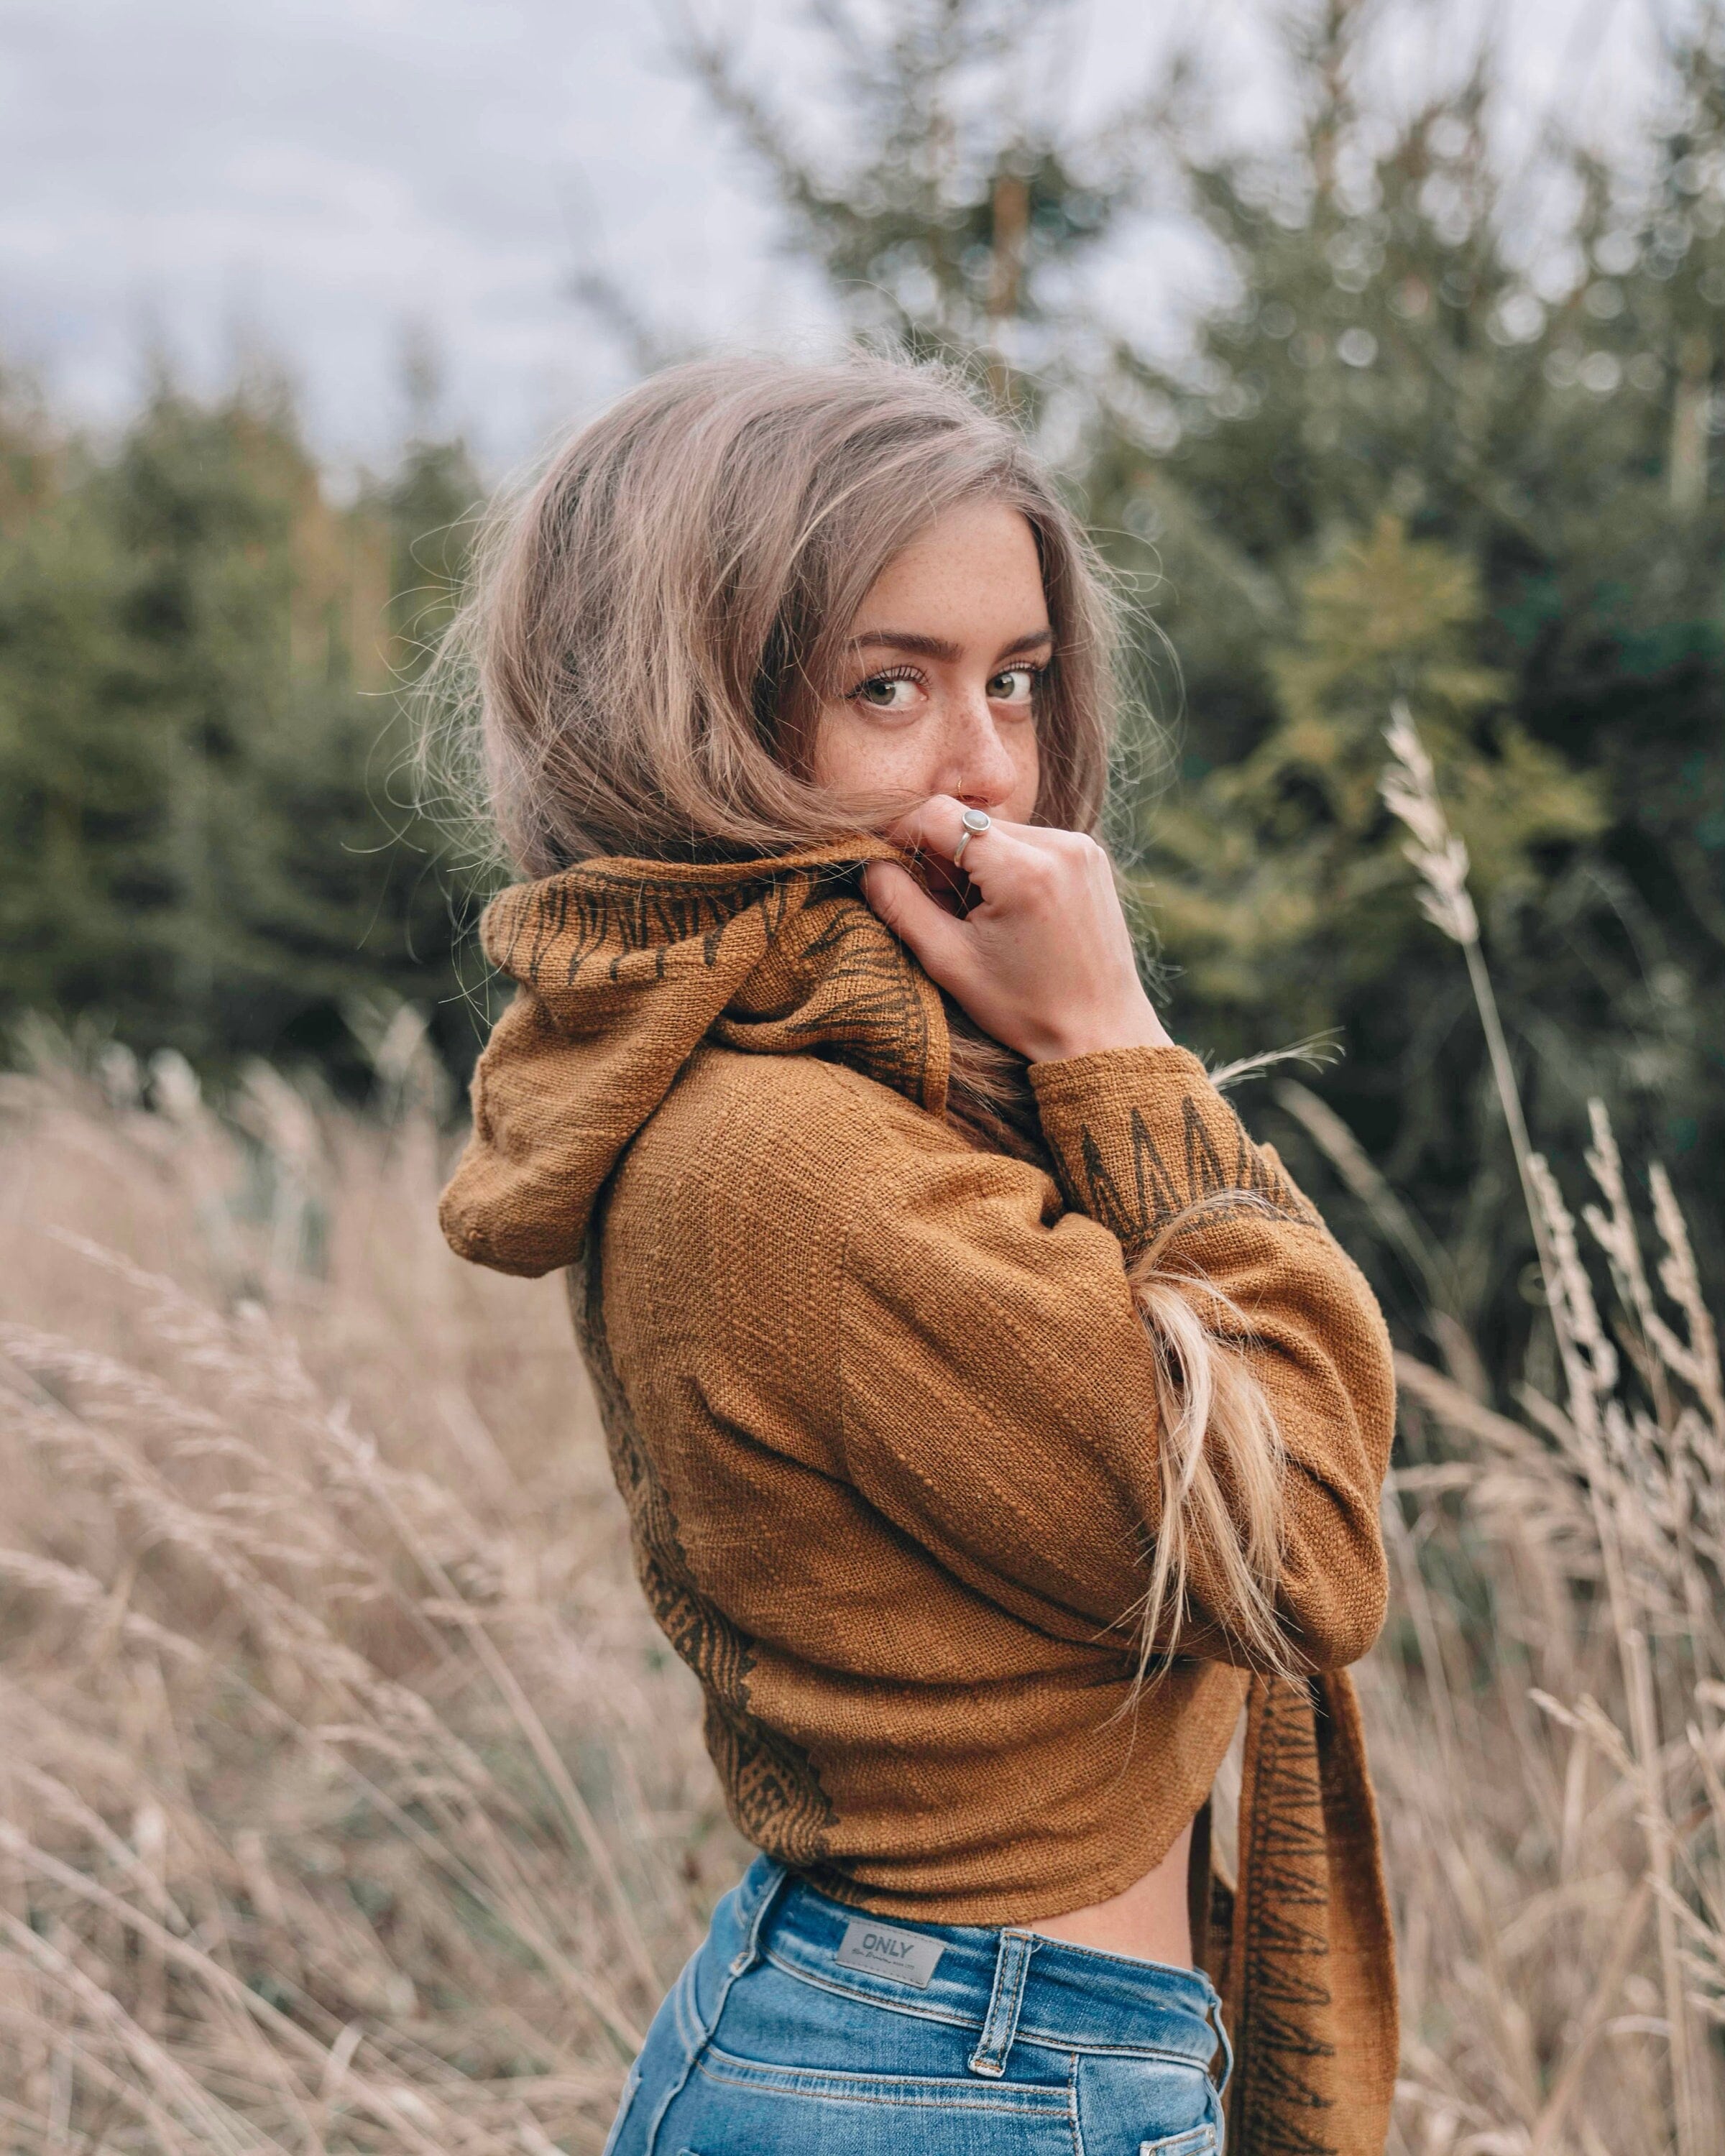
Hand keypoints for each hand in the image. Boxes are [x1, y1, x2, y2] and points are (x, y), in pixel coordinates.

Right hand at [860, 797, 1172, 1064]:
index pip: (940, 814)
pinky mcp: (1092, 855)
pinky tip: (1007, 910)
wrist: (1103, 1032)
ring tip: (976, 915)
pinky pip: (1029, 841)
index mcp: (1022, 870)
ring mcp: (1082, 846)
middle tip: (940, 908)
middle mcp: (1059, 844)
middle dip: (941, 856)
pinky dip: (1005, 865)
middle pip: (969, 820)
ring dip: (972, 861)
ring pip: (997, 830)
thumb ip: (900, 905)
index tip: (888, 865)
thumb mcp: (949, 962)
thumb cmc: (1025, 1008)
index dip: (902, 833)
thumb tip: (870, 864)